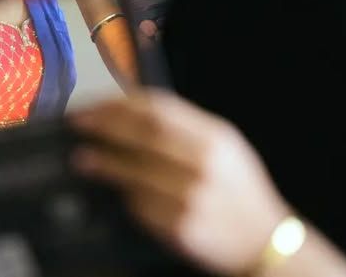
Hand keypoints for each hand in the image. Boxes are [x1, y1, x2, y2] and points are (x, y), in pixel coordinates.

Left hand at [70, 90, 289, 274]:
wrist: (268, 244)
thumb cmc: (239, 191)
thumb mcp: (224, 147)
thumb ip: (184, 126)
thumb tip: (129, 109)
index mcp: (214, 136)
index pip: (159, 107)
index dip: (119, 102)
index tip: (94, 103)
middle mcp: (204, 162)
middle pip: (144, 132)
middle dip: (104, 124)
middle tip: (77, 123)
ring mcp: (192, 195)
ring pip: (136, 170)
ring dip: (103, 161)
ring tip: (81, 156)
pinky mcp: (181, 227)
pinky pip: (141, 206)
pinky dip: (124, 195)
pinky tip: (113, 190)